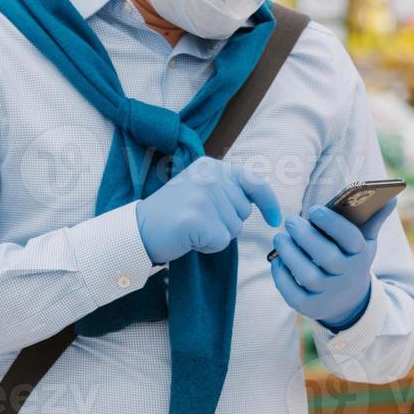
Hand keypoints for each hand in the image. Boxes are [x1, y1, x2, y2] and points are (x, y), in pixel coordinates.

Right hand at [135, 156, 280, 263]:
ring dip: (216, 235)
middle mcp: (210, 177)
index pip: (253, 181)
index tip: (275, 219)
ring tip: (192, 228)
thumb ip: (227, 188)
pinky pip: (222, 242)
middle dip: (227, 223)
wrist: (139, 229)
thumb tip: (260, 200)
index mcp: (211, 166)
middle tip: (198, 220)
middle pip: (243, 212)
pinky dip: (208, 247)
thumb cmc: (172, 213)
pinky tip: (189, 238)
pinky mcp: (197, 218)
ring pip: (234, 228)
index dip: (268, 202)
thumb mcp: (200, 188)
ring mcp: (203, 196)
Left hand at [270, 200, 395, 329]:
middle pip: (327, 257)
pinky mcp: (311, 307)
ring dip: (290, 254)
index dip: (332, 223)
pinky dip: (282, 276)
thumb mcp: (366, 241)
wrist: (349, 300)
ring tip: (280, 238)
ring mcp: (329, 294)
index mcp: (361, 255)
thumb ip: (373, 218)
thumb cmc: (353, 259)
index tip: (314, 209)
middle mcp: (346, 276)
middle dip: (306, 236)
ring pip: (307, 275)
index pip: (351, 239)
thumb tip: (392, 196)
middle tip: (290, 221)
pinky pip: (293, 294)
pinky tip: (278, 260)